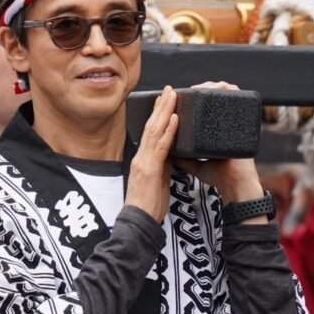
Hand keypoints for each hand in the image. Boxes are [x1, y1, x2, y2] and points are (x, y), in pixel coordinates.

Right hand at [124, 85, 177, 220]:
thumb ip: (163, 167)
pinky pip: (160, 146)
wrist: (138, 223)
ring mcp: (144, 162)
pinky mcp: (149, 169)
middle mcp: (141, 157)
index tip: (164, 100)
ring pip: (154, 131)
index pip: (150, 132)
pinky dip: (168, 130)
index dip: (157, 115)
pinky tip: (175, 118)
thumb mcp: (157, 182)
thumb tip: (173, 155)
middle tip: (169, 90)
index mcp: (142, 160)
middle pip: (151, 126)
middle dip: (161, 106)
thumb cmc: (148, 207)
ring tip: (172, 95)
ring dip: (164, 111)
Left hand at [173, 82, 263, 207]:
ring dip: (211, 85)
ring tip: (196, 88)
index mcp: (216, 130)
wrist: (235, 184)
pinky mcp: (242, 120)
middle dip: (200, 88)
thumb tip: (167, 150)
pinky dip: (226, 87)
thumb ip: (183, 158)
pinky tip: (214, 87)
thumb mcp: (196, 164)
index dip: (193, 98)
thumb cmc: (219, 176)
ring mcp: (234, 120)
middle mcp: (226, 122)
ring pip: (224, 91)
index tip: (178, 96)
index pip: (205, 107)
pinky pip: (236, 96)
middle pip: (214, 96)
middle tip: (187, 90)